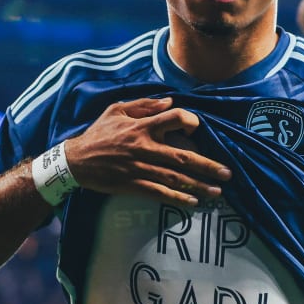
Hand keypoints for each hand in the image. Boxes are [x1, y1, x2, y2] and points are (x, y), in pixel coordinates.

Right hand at [64, 97, 231, 206]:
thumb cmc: (98, 134)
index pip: (174, 118)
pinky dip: (177, 197)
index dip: (190, 122)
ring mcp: (139, 168)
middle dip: (208, 165)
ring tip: (218, 192)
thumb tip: (169, 101)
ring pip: (175, 178)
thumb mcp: (116, 110)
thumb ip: (143, 105)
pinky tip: (193, 202)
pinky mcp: (133, 185)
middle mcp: (144, 147)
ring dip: (199, 185)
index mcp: (141, 126)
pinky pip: (160, 193)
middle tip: (228, 173)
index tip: (198, 130)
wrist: (75, 161)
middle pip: (183, 156)